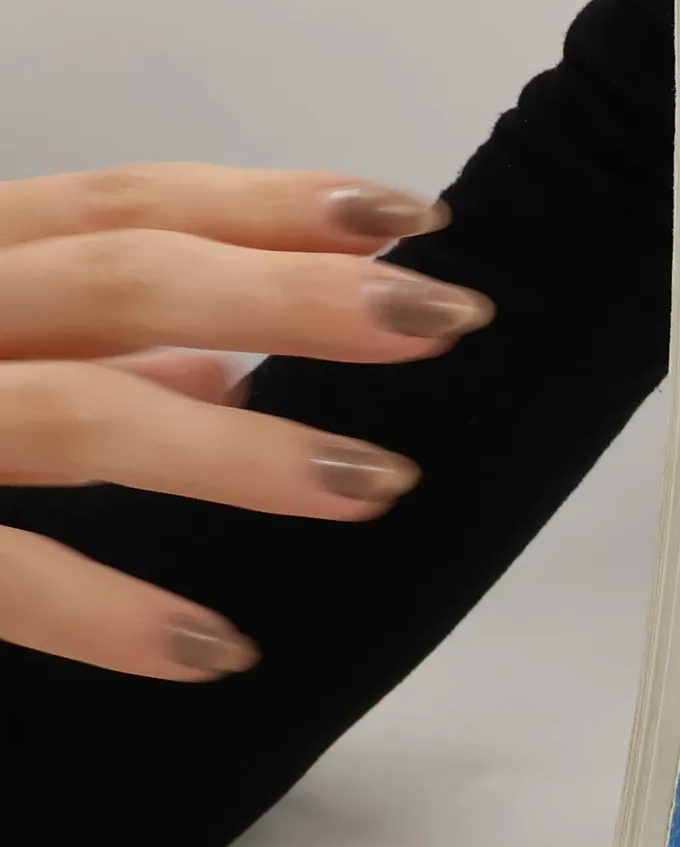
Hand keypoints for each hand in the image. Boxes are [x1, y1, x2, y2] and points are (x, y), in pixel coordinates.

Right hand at [0, 164, 491, 680]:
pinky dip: (102, 611)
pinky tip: (215, 645)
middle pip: (117, 274)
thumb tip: (215, 372)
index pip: (121, 201)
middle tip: (447, 316)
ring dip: (233, 449)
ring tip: (374, 483)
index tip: (413, 212)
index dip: (270, 202)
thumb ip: (64, 350)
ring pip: (68, 411)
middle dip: (293, 294)